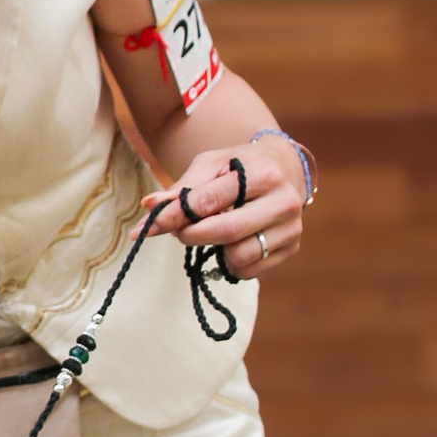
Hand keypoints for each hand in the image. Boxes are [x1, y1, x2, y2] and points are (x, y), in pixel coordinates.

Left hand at [146, 143, 305, 281]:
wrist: (284, 169)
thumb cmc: (240, 166)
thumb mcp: (211, 165)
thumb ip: (181, 188)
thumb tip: (149, 206)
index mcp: (263, 173)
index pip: (209, 201)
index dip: (173, 217)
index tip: (144, 229)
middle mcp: (284, 201)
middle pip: (226, 232)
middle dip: (192, 235)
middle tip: (180, 231)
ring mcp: (291, 227)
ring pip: (237, 256)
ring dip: (213, 250)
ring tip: (213, 231)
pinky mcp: (292, 248)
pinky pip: (248, 271)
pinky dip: (230, 262)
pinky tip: (233, 241)